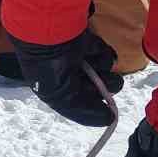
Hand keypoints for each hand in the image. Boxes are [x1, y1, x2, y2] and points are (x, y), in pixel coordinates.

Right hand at [8, 27, 122, 125]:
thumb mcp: (63, 100)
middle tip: (105, 84)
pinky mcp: (88, 43)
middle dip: (104, 88)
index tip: (108, 109)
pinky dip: (105, 54)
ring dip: (103, 70)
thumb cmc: (49, 71)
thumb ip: (86, 113)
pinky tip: (97, 52)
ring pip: (102, 71)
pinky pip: (104, 53)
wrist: (48, 36)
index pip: (82, 103)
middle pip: (95, 87)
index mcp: (58, 90)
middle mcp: (68, 76)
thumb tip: (109, 119)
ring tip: (96, 65)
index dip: (95, 106)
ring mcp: (78, 60)